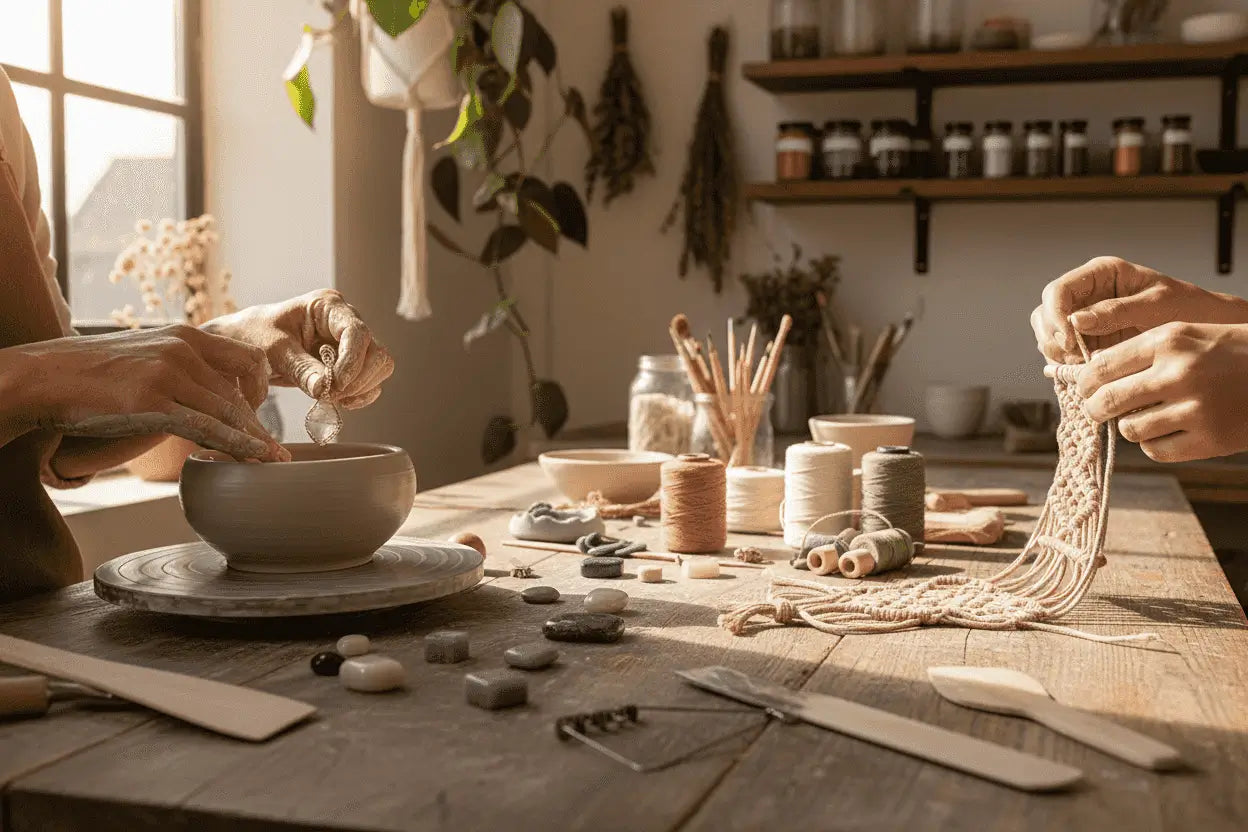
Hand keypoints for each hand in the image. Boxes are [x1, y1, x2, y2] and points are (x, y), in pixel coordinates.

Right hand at [8, 325, 286, 461]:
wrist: (44, 378)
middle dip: (260, 421)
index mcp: (184, 335)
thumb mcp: (146, 357)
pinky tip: (252, 457)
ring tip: (272, 460)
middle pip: (239, 389)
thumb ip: (179, 367)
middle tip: (275, 448)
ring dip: (253, 438)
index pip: (244, 358)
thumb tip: (204, 391)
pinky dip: (234, 444)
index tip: (260, 413)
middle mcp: (182, 349)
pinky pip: (206, 427)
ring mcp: (168, 374)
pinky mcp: (152, 402)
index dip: (259, 388)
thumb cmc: (93, 374)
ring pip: (227, 410)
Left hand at [203, 289, 393, 408]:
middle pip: (376, 352)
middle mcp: (345, 321)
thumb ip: (300, 368)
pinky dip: (360, 395)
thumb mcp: (272, 351)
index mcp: (328, 306)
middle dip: (357, 379)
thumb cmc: (255, 336)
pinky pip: (371, 381)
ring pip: (379, 367)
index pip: (357, 332)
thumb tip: (325, 389)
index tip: (335, 386)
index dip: (352, 362)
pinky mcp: (351, 362)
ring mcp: (350, 342)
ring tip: (330, 397)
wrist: (246, 343)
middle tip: (329, 395)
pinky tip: (337, 401)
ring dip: (360, 388)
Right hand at [1030, 256, 1247, 363]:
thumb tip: (1076, 320)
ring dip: (1058, 354)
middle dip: (1053, 338)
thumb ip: (1116, 311)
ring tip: (1086, 365)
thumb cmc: (1188, 307)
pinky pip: (1062, 353)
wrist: (1205, 327)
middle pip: (1044, 313)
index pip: (1058, 291)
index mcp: (1101, 275)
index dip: (1055, 316)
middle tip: (1076, 357)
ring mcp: (1084, 320)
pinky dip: (1067, 365)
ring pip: (1048, 335)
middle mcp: (1087, 295)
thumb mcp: (1156, 305)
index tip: (1069, 340)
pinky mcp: (1087, 342)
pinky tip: (1087, 370)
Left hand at [1076, 322, 1247, 461]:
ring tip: (1145, 416)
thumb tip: (1090, 371)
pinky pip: (1155, 450)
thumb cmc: (1228, 352)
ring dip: (1129, 426)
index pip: (1100, 367)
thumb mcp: (1186, 335)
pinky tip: (1168, 430)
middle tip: (1100, 409)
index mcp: (1169, 341)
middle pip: (1106, 401)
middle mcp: (1179, 373)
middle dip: (1095, 408)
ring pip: (1128, 429)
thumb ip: (1140, 350)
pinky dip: (1154, 444)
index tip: (1084, 389)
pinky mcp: (1209, 439)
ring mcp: (1195, 409)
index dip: (1083, 383)